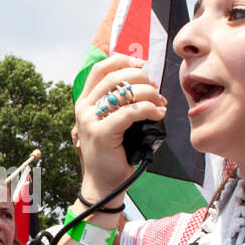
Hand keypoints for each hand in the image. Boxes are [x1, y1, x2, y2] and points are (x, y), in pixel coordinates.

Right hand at [74, 55, 165, 197]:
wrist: (103, 184)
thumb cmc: (113, 153)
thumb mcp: (112, 122)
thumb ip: (119, 102)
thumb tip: (144, 79)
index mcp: (84, 102)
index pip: (100, 68)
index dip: (122, 60)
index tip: (141, 65)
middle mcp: (84, 109)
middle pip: (115, 76)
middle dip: (141, 77)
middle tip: (155, 88)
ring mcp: (90, 121)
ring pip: (124, 92)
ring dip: (149, 93)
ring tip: (160, 102)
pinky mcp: (102, 134)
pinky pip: (130, 113)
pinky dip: (149, 109)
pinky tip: (159, 113)